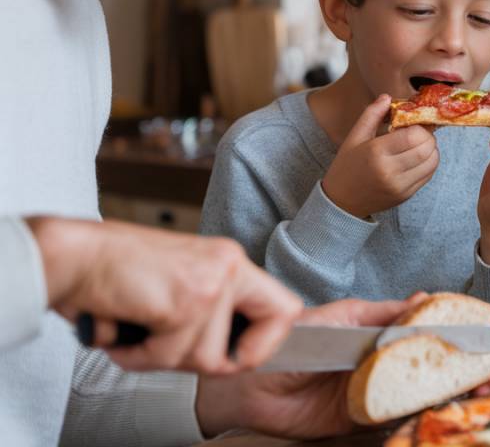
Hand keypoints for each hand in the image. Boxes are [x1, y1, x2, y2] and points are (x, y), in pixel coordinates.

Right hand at [27, 216, 301, 373]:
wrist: (74, 257)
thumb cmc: (115, 273)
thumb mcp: (179, 282)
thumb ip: (210, 309)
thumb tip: (232, 355)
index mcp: (230, 261)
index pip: (286, 308)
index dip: (265, 344)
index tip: (235, 357)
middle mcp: (229, 265)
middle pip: (268, 334)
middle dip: (222, 361)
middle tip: (177, 350)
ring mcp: (212, 282)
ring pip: (206, 358)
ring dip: (161, 358)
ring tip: (136, 330)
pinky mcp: (186, 300)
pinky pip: (172, 356)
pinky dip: (139, 356)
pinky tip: (125, 329)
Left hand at [195, 294, 489, 438]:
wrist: (255, 377)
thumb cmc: (298, 336)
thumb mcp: (347, 315)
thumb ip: (387, 312)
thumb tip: (424, 298)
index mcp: (384, 332)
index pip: (432, 331)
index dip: (464, 335)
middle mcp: (386, 361)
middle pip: (438, 365)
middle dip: (472, 367)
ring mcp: (378, 390)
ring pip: (427, 390)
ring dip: (459, 388)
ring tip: (487, 385)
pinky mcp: (365, 416)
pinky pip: (402, 413)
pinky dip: (428, 409)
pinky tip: (452, 404)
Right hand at [322, 94, 439, 217]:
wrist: (342, 202)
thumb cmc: (347, 165)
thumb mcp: (354, 137)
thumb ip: (371, 114)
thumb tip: (387, 97)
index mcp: (376, 152)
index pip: (413, 135)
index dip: (419, 126)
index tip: (413, 123)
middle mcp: (390, 171)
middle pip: (426, 148)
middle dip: (428, 136)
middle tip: (418, 132)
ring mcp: (400, 186)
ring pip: (432, 162)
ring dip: (431, 149)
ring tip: (418, 145)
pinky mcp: (406, 196)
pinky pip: (428, 175)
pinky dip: (429, 163)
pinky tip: (417, 158)